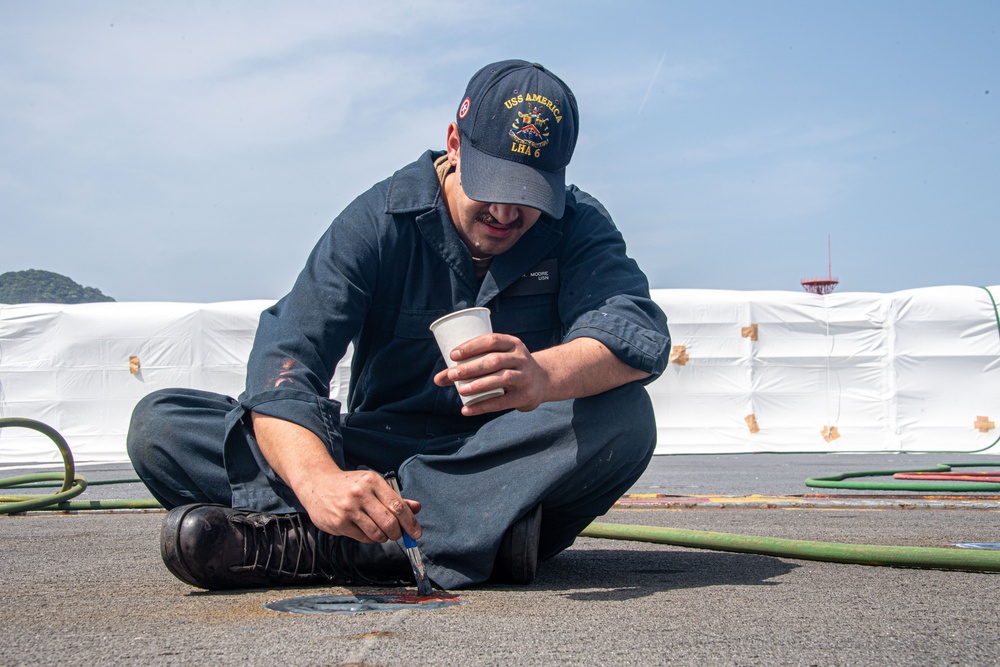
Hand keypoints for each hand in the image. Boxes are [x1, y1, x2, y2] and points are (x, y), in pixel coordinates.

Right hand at [250, 413, 420, 542]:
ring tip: (382, 533)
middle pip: (389, 522)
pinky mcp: (339, 522)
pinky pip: (363, 537)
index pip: (398, 505)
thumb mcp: (373, 484)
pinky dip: (370, 538)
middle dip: (398, 533)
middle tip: (398, 534)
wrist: (317, 483)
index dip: (410, 522)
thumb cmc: (350, 485)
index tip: (416, 532)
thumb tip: (416, 508)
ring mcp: (348, 509)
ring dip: (384, 537)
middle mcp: (360, 493)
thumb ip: (395, 497)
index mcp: (372, 481)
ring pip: (376, 533)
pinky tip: (367, 531)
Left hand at [433, 332, 551, 415]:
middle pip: (494, 360)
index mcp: (513, 343)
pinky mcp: (525, 396)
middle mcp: (521, 358)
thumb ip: (470, 366)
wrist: (543, 380)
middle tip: (452, 374)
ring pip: (501, 378)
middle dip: (471, 368)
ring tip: (460, 390)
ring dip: (478, 384)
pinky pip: (503, 401)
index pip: (491, 340)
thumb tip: (438, 379)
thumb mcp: (497, 360)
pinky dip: (483, 406)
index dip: (472, 346)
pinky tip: (467, 409)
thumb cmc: (510, 367)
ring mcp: (525, 376)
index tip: (453, 355)